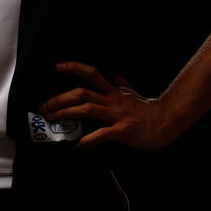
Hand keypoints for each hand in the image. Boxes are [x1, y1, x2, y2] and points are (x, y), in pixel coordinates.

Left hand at [39, 61, 174, 150]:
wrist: (166, 122)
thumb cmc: (147, 109)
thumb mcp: (131, 92)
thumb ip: (120, 84)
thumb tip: (114, 74)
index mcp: (112, 92)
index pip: (91, 73)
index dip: (74, 68)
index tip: (58, 66)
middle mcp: (112, 100)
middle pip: (82, 93)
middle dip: (60, 98)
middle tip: (44, 105)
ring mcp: (117, 115)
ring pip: (88, 109)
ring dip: (67, 113)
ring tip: (52, 119)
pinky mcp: (123, 131)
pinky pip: (104, 134)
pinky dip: (91, 139)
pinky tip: (79, 144)